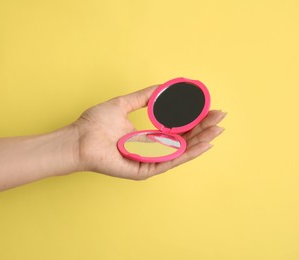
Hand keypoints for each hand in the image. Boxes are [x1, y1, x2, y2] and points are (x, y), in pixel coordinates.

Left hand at [67, 85, 226, 179]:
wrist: (77, 139)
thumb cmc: (95, 124)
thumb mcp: (123, 104)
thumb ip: (144, 96)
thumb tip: (164, 86)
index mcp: (148, 136)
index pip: (177, 129)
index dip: (193, 120)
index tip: (209, 109)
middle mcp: (151, 149)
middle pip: (183, 140)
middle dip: (203, 129)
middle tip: (220, 118)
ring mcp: (149, 160)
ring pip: (180, 151)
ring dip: (200, 141)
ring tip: (218, 130)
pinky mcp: (144, 170)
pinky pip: (169, 161)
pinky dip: (187, 154)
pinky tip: (202, 144)